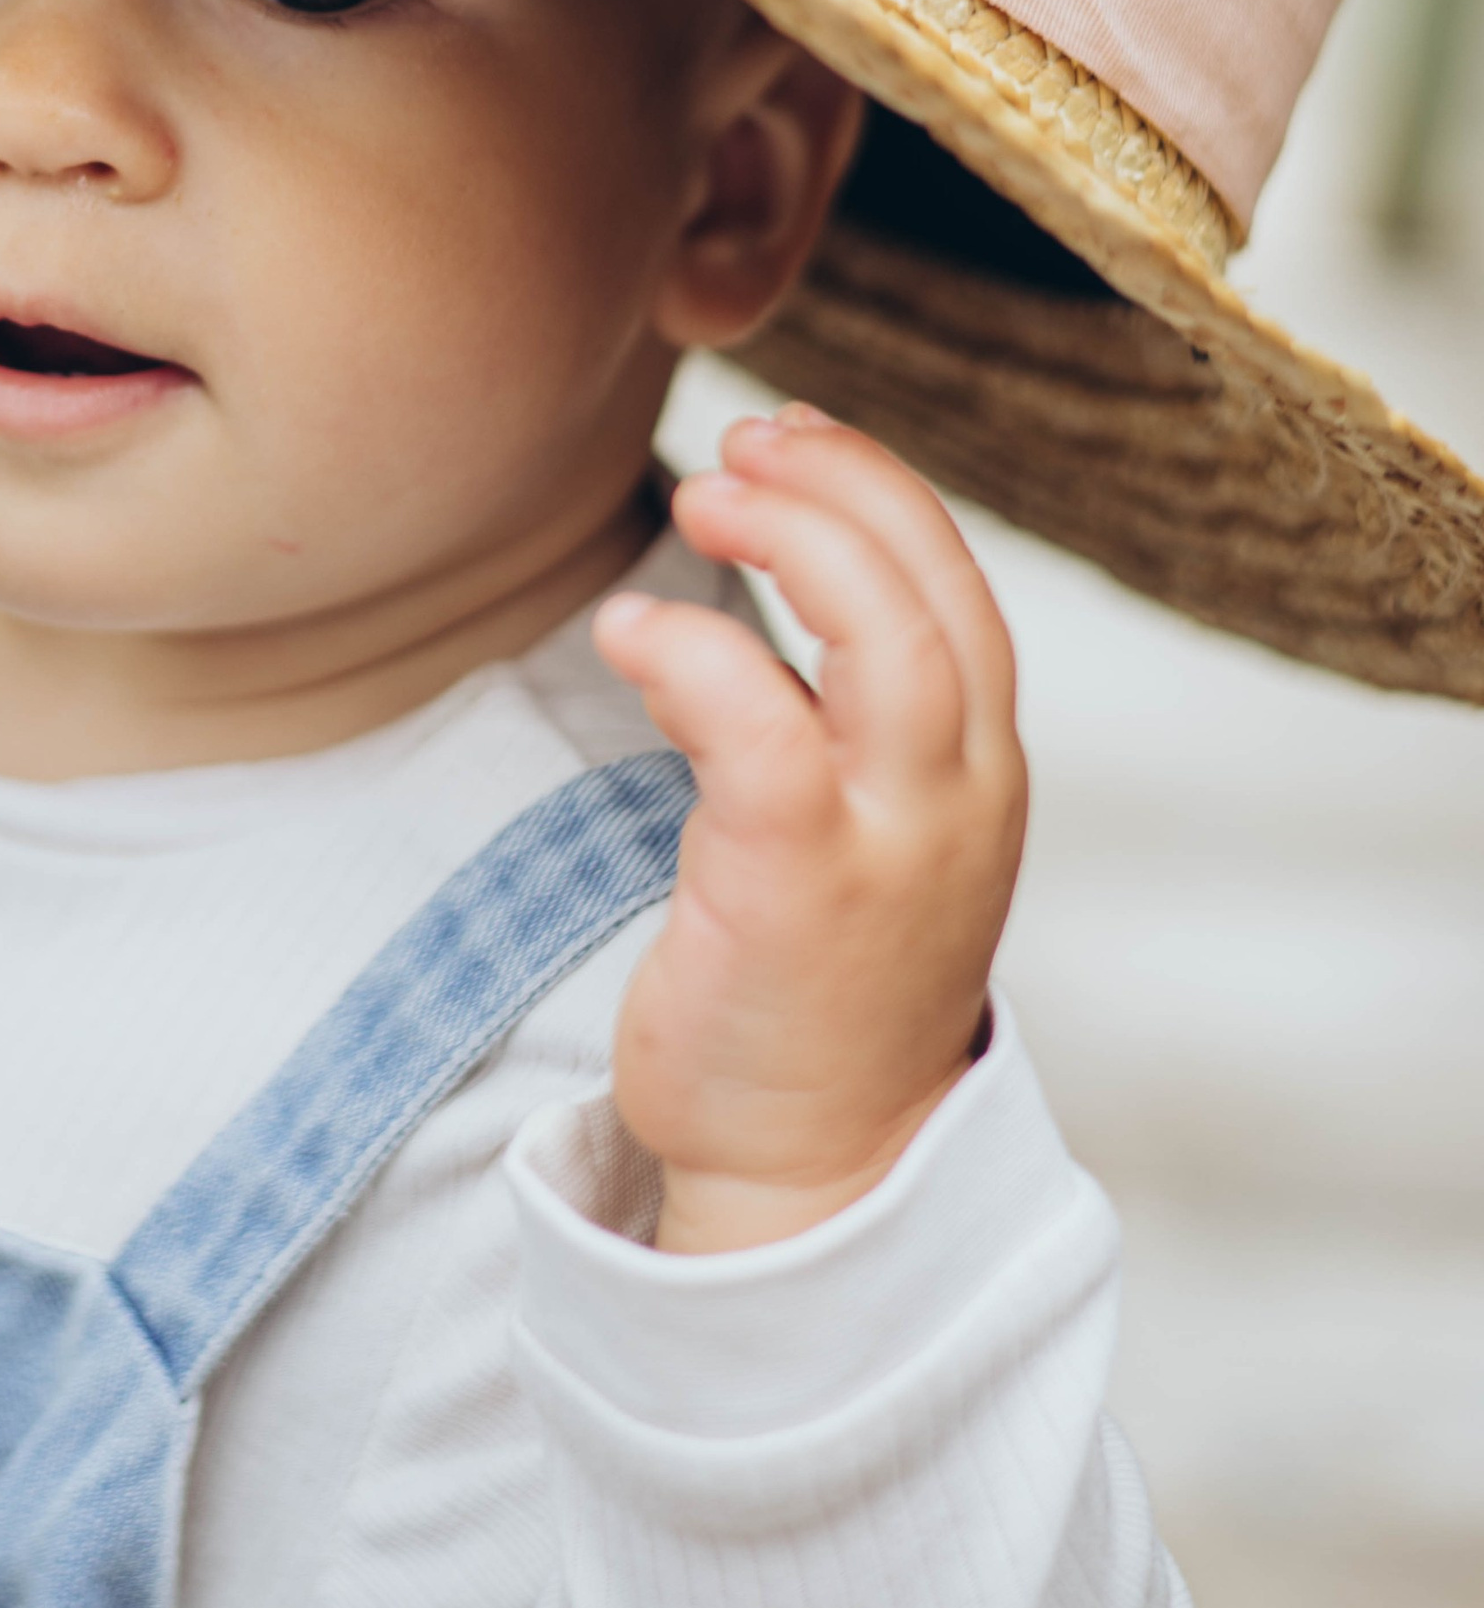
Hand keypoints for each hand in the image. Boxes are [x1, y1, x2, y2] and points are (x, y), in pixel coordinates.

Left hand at [600, 409, 1026, 1256]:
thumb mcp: (865, 833)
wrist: (818, 1171)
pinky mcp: (801, 894)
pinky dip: (695, 655)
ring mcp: (893, 850)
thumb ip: (836, 722)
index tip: (790, 435)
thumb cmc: (816, 987)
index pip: (959, 589)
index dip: (878, 490)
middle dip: (840, 492)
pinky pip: (764, 735)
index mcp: (979, 775)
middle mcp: (961, 802)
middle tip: (736, 452)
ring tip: (701, 499)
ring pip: (889, 646)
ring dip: (794, 544)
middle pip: (936, 594)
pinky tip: (627, 629)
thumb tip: (735, 598)